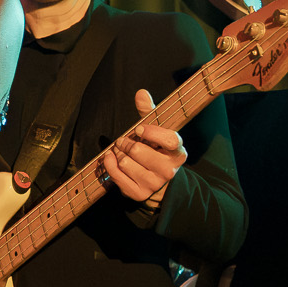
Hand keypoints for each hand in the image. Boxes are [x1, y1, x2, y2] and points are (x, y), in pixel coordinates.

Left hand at [101, 89, 186, 204]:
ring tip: (121, 152)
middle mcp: (169, 170)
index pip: (169, 139)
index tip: (138, 129)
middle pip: (138, 151)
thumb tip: (141, 93)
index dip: (151, 132)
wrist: (156, 182)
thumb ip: (148, 112)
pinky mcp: (140, 194)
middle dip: (125, 143)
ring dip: (117, 154)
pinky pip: (117, 176)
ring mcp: (155, 184)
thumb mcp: (155, 132)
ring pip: (125, 163)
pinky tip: (111, 159)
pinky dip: (109, 164)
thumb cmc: (155, 151)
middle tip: (123, 141)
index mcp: (178, 152)